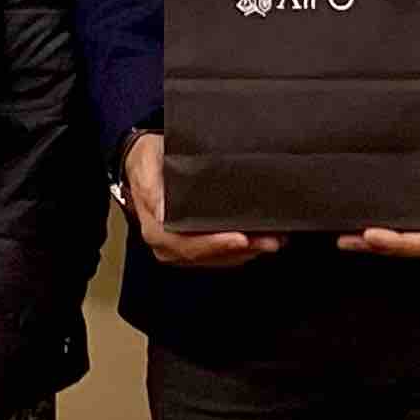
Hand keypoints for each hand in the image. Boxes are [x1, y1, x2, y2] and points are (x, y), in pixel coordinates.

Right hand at [122, 129, 279, 271]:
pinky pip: (223, 254)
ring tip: (276, 238)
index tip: (241, 238)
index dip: (216, 245)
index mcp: (156, 231)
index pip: (189, 245)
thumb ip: (152, 190)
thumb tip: (162, 212)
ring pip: (220, 258)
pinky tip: (263, 237)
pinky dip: (245, 248)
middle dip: (243, 250)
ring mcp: (183, 249)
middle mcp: (169, 246)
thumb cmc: (148, 162)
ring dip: (249, 251)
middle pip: (210, 255)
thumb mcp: (146, 167)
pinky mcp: (196, 245)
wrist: (144, 162)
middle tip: (271, 240)